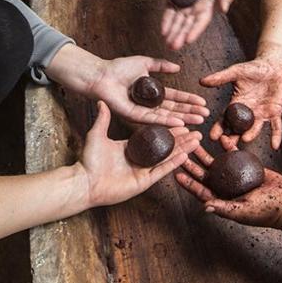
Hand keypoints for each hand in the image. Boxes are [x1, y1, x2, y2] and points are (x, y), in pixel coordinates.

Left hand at [77, 102, 201, 206]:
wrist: (85, 181)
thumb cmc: (89, 160)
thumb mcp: (97, 135)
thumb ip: (102, 119)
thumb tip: (101, 101)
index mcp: (131, 147)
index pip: (154, 136)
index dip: (168, 129)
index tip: (182, 121)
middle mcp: (140, 158)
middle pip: (165, 147)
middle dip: (181, 139)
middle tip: (195, 130)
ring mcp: (143, 170)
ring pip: (167, 158)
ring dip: (182, 149)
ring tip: (196, 140)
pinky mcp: (144, 181)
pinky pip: (161, 170)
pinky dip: (173, 163)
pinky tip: (185, 155)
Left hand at [90, 56, 208, 125]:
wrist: (102, 74)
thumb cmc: (118, 68)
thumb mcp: (145, 63)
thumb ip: (161, 65)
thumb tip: (177, 67)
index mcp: (153, 93)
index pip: (175, 98)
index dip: (189, 100)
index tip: (202, 102)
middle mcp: (149, 105)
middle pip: (174, 109)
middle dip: (191, 112)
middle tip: (206, 115)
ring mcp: (142, 112)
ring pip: (167, 116)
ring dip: (184, 118)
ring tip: (199, 120)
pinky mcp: (134, 116)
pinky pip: (153, 119)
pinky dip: (167, 121)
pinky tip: (180, 122)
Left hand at [159, 0, 233, 50]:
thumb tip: (224, 9)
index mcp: (206, 7)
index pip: (200, 22)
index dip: (194, 31)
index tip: (188, 40)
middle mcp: (194, 9)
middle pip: (186, 25)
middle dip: (180, 36)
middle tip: (174, 47)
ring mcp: (183, 5)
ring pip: (176, 22)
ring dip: (172, 33)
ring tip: (167, 43)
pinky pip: (168, 12)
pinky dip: (166, 21)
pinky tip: (163, 31)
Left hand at [174, 147, 281, 227]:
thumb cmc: (265, 211)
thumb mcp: (243, 211)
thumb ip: (224, 208)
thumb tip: (205, 206)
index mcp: (222, 200)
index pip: (201, 191)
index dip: (188, 183)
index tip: (177, 173)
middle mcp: (225, 188)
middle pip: (204, 175)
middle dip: (192, 165)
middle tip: (180, 153)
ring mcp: (235, 176)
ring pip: (216, 163)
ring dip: (205, 154)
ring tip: (195, 143)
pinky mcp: (246, 166)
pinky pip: (234, 154)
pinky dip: (228, 146)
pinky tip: (221, 138)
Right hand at [199, 55, 281, 149]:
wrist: (274, 66)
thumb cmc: (254, 68)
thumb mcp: (236, 72)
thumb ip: (220, 78)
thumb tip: (201, 81)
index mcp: (236, 104)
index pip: (225, 118)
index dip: (219, 128)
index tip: (213, 137)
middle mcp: (247, 112)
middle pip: (237, 129)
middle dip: (231, 137)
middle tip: (226, 144)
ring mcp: (260, 114)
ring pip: (254, 128)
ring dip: (250, 134)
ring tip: (245, 139)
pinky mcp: (274, 113)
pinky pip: (275, 126)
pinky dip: (276, 136)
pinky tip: (275, 145)